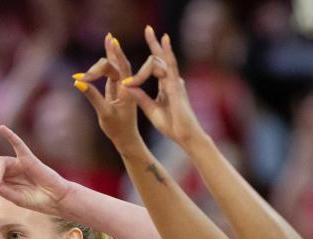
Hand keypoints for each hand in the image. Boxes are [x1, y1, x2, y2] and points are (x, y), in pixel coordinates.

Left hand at [0, 125, 72, 214]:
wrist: (55, 199)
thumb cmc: (37, 201)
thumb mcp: (16, 199)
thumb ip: (4, 191)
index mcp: (4, 179)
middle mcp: (9, 169)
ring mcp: (18, 162)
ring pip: (0, 161)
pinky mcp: (29, 159)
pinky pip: (18, 145)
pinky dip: (10, 136)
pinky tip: (2, 129)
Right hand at [72, 34, 143, 151]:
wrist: (126, 138)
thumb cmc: (117, 129)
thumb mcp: (104, 113)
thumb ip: (92, 96)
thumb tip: (78, 82)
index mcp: (128, 89)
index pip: (122, 67)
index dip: (116, 53)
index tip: (111, 41)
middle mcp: (127, 85)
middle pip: (115, 64)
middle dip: (104, 60)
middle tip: (98, 51)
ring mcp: (121, 86)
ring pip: (113, 66)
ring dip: (105, 58)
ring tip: (107, 39)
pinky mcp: (115, 88)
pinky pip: (110, 71)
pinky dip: (105, 61)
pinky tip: (107, 45)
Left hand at [121, 26, 203, 146]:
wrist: (185, 135)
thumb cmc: (171, 125)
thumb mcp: (151, 109)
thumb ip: (141, 97)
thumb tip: (127, 86)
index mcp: (165, 86)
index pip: (155, 67)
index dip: (146, 61)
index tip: (131, 73)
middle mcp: (171, 80)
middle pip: (161, 58)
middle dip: (154, 43)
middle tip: (148, 28)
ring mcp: (175, 82)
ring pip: (164, 60)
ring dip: (156, 46)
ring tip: (150, 32)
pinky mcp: (176, 86)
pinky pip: (171, 66)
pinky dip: (167, 53)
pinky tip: (163, 42)